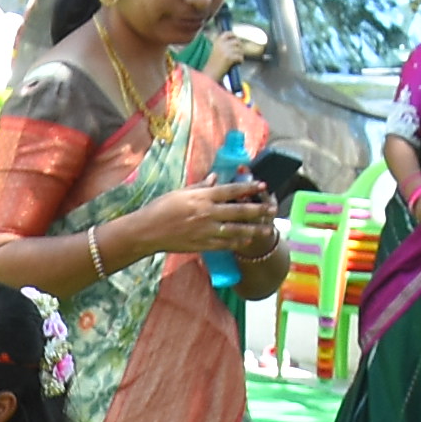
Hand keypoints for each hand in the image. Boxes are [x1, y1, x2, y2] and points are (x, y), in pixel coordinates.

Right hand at [139, 176, 277, 260]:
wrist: (147, 231)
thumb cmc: (161, 208)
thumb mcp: (181, 192)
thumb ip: (201, 186)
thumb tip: (216, 178)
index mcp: (202, 197)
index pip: (231, 190)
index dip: (248, 188)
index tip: (262, 185)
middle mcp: (207, 213)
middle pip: (239, 211)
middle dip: (258, 210)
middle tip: (273, 210)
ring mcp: (206, 230)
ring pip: (236, 230)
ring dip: (254, 230)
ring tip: (267, 229)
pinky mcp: (202, 244)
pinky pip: (224, 244)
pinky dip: (237, 242)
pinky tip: (247, 241)